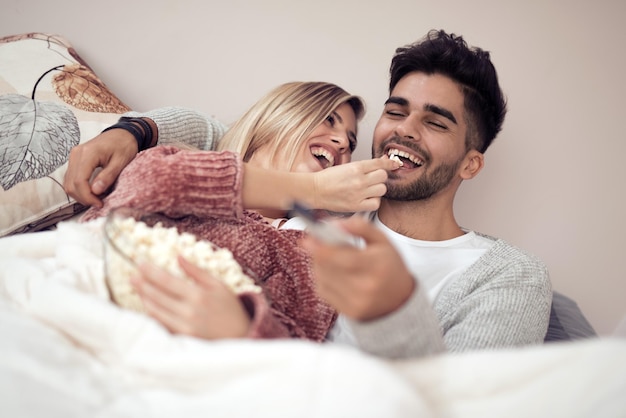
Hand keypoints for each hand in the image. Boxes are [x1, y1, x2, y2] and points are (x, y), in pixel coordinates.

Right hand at [63, 129, 138, 207]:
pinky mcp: (75, 160)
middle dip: (83, 198)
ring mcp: (74, 157)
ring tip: (97, 198)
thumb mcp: (121, 161)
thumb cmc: (124, 145)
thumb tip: (95, 191)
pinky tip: (92, 191)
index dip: (87, 196)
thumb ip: (108, 176)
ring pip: (68, 183)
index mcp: (87, 153)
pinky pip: (71, 178)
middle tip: (99, 203)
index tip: (100, 204)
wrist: (122, 133)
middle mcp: (76, 154)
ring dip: (80, 194)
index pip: (79, 181)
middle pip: (71, 184)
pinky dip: (79, 188)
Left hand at [131, 256, 250, 338]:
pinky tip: (148, 304)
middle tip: (132, 275)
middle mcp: (188, 311)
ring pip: (155, 310)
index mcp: (198, 295)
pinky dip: (152, 313)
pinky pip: (160, 323)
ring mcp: (183, 326)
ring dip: (144, 298)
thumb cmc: (230, 308)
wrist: (241, 335)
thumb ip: (196, 272)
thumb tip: (178, 257)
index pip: (167, 281)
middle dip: (142, 284)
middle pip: (157, 295)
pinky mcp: (181, 338)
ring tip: (138, 288)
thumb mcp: (218, 285)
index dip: (151, 272)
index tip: (141, 264)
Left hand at [301, 216, 414, 320]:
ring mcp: (356, 302)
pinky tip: (331, 272)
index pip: (344, 258)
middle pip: (329, 268)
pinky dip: (321, 278)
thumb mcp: (382, 241)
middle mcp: (366, 287)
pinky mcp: (348, 313)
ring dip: (318, 264)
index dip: (322, 249)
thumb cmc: (388, 265)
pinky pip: (323, 291)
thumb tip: (334, 223)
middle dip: (316, 252)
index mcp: (376, 266)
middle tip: (313, 241)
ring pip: (322, 279)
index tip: (308, 238)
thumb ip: (361, 227)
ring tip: (328, 257)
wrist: (400, 300)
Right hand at [311, 157, 399, 212]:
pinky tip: (366, 198)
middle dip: (379, 177)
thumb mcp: (346, 166)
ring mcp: (358, 194)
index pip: (380, 163)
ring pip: (382, 189)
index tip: (394, 164)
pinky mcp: (356, 206)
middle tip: (371, 179)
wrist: (314, 191)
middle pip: (383, 176)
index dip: (389, 163)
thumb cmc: (327, 179)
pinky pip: (376, 203)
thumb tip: (383, 161)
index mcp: (356, 167)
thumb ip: (365, 166)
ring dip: (377, 189)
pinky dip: (373, 201)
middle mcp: (359, 180)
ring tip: (367, 189)